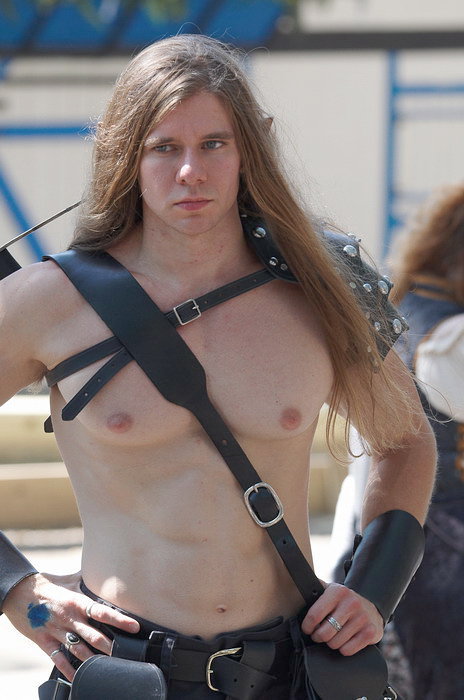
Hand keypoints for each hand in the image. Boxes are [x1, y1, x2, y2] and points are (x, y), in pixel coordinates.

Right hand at [2, 571, 139, 680]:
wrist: (19, 592)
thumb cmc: (48, 585)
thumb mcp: (69, 580)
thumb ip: (88, 581)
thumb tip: (105, 574)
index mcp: (77, 602)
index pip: (102, 612)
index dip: (119, 620)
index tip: (134, 627)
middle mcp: (69, 618)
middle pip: (94, 636)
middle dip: (110, 647)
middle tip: (125, 655)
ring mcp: (57, 631)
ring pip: (79, 650)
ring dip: (93, 660)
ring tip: (108, 667)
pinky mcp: (44, 641)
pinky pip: (58, 659)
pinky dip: (68, 670)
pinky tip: (78, 678)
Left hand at [301, 582, 382, 654]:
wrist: (371, 607)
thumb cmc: (344, 602)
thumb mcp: (330, 590)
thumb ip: (315, 589)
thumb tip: (294, 589)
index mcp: (337, 592)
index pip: (315, 615)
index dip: (307, 626)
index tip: (307, 629)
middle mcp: (351, 603)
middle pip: (324, 633)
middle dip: (318, 637)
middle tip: (319, 634)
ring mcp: (362, 618)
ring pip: (335, 643)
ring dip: (331, 643)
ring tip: (333, 636)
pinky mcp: (370, 632)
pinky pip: (348, 650)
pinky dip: (344, 649)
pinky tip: (345, 640)